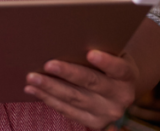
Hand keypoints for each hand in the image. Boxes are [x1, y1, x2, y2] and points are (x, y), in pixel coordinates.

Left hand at [24, 50, 138, 129]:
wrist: (119, 88)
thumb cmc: (108, 62)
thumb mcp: (111, 52)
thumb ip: (97, 47)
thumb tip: (67, 37)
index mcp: (128, 76)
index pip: (118, 68)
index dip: (106, 62)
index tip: (91, 53)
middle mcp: (122, 97)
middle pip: (91, 83)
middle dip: (67, 73)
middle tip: (47, 64)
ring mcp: (108, 113)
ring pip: (75, 99)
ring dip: (50, 88)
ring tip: (32, 77)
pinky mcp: (95, 123)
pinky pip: (68, 111)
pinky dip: (49, 99)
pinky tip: (33, 89)